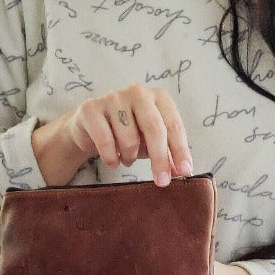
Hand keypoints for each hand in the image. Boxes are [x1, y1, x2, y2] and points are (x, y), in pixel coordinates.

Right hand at [66, 84, 191, 185]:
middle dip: (160, 158)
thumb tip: (181, 171)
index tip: (185, 172)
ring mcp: (113, 98)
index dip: (180, 150)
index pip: (173, 125)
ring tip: (127, 158)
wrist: (90, 126)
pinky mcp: (90, 108)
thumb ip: (167, 154)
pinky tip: (112, 160)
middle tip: (162, 182)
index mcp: (158, 96)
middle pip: (154, 128)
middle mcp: (137, 92)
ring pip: (129, 139)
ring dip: (130, 157)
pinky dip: (111, 158)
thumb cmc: (128, 131)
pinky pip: (105, 141)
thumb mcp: (151, 141)